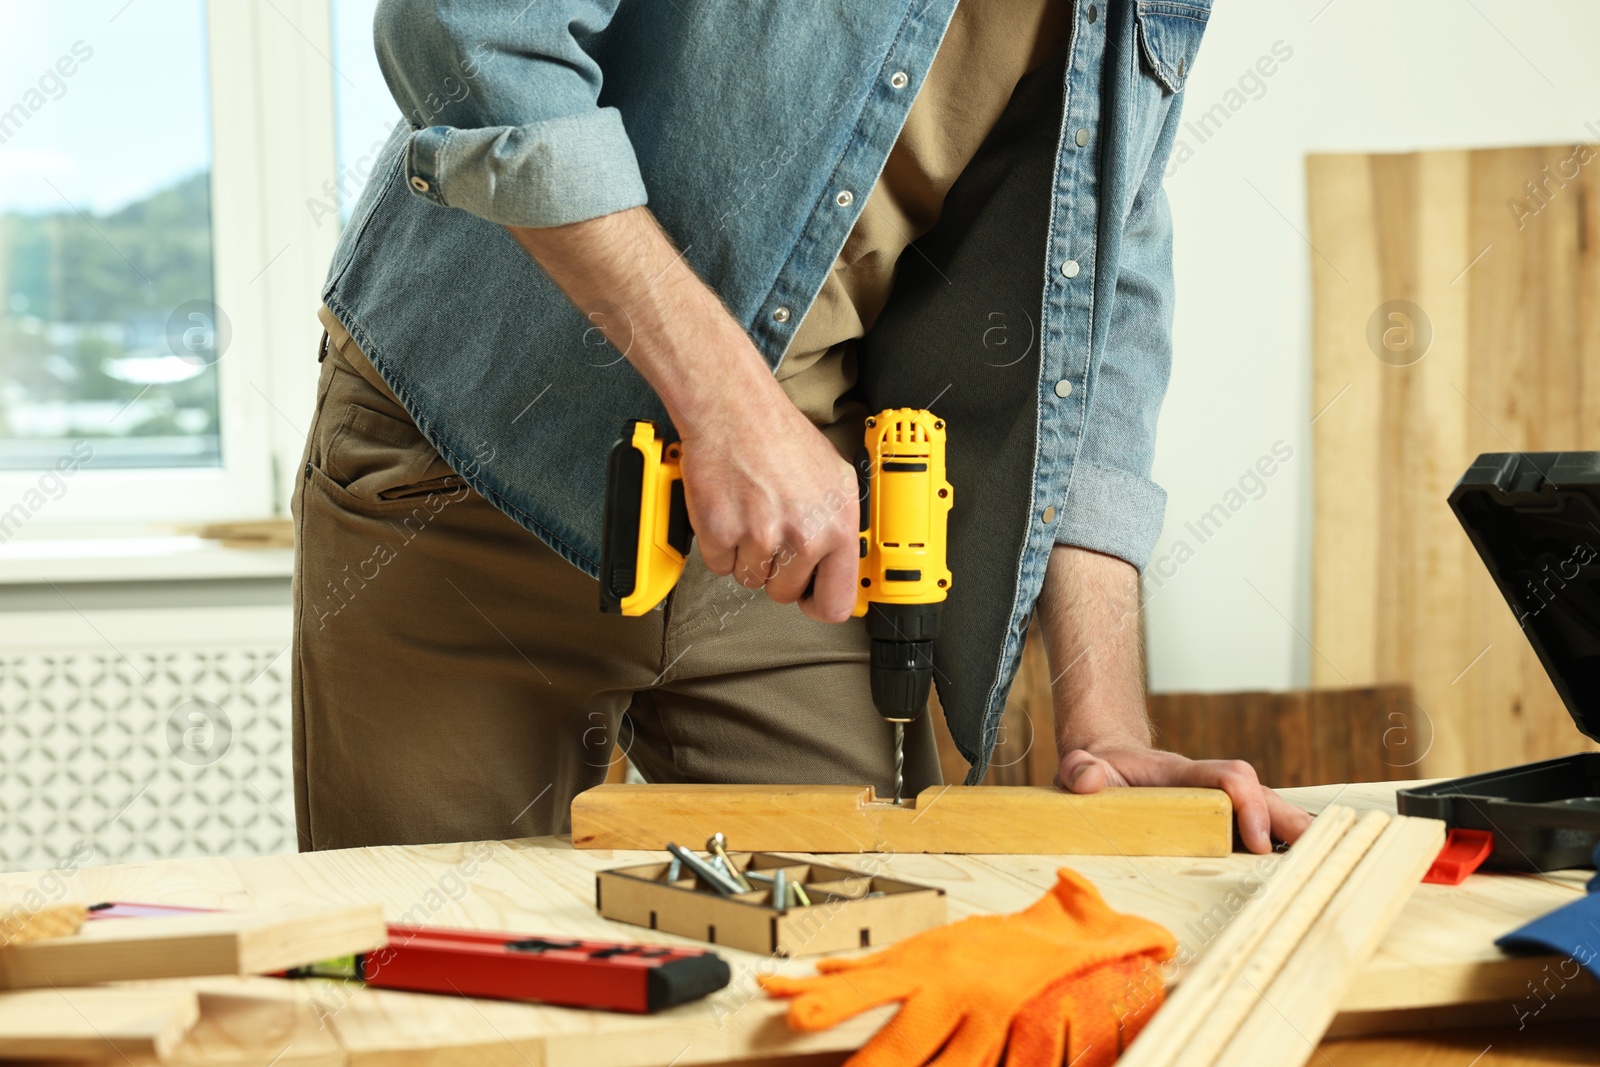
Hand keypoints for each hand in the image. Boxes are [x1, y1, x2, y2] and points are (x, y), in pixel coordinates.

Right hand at [677, 396, 860, 622]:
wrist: (734, 409)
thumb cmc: (781, 437)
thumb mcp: (834, 478)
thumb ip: (838, 526)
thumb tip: (840, 566)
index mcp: (838, 525)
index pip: (836, 602)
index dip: (817, 604)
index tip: (808, 595)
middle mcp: (804, 534)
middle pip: (784, 593)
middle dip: (775, 571)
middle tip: (770, 531)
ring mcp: (761, 535)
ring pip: (750, 579)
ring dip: (746, 555)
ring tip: (751, 513)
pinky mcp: (722, 532)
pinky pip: (719, 565)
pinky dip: (719, 544)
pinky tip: (730, 510)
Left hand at [1057, 743, 1312, 853]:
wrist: (1104, 760)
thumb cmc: (1097, 769)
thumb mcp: (1081, 767)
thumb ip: (1081, 770)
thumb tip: (1088, 779)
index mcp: (1179, 775)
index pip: (1228, 778)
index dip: (1248, 804)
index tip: (1255, 841)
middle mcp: (1205, 785)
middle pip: (1260, 792)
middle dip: (1288, 820)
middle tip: (1317, 852)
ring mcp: (1214, 801)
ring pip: (1265, 808)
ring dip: (1293, 831)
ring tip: (1321, 863)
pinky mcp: (1215, 818)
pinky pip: (1255, 825)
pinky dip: (1279, 841)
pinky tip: (1298, 865)